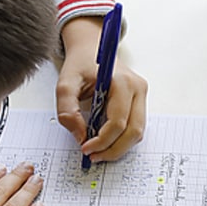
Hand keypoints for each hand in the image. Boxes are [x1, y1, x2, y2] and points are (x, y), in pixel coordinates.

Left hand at [54, 15, 147, 163]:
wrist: (91, 49)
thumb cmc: (80, 64)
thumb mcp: (64, 83)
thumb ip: (67, 110)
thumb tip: (80, 136)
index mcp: (122, 81)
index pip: (117, 122)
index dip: (102, 140)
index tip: (84, 148)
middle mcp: (137, 88)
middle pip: (133, 131)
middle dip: (113, 149)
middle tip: (94, 157)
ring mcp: (142, 95)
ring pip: (137, 133)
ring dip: (118, 147)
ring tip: (98, 152)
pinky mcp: (140, 101)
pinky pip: (135, 127)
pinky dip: (121, 139)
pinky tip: (105, 141)